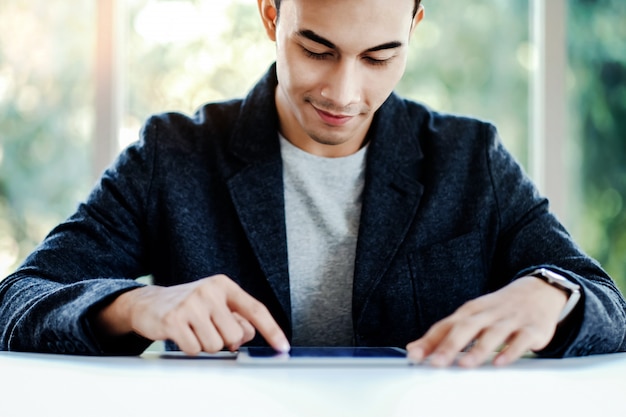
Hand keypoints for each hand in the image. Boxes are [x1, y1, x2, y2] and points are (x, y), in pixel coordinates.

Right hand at [96, 274, 289, 354]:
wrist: (148, 303)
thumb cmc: (188, 305)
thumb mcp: (215, 304)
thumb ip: (235, 318)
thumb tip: (246, 337)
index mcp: (224, 286)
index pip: (255, 310)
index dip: (272, 330)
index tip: (282, 346)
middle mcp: (209, 291)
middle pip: (235, 335)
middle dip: (225, 341)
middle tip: (210, 330)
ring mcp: (191, 304)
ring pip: (216, 346)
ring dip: (205, 345)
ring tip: (194, 331)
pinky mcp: (174, 320)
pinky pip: (195, 349)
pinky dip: (190, 348)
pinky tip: (182, 335)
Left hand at [406, 276, 567, 367]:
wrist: (537, 291)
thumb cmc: (497, 309)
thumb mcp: (471, 317)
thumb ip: (444, 334)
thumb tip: (414, 349)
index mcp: (469, 311)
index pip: (445, 326)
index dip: (429, 341)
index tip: (414, 355)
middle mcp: (487, 314)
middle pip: (466, 327)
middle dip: (450, 345)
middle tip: (437, 362)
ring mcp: (509, 320)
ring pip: (492, 334)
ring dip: (478, 349)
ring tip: (465, 364)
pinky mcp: (531, 329)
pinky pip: (521, 340)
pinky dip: (510, 351)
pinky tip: (500, 362)